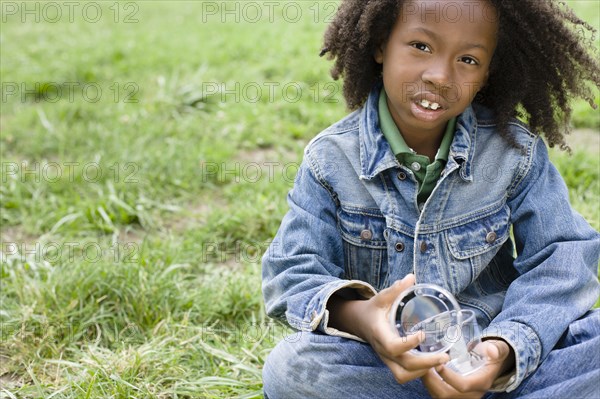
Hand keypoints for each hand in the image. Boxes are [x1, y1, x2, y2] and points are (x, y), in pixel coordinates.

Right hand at [328, 274, 449, 383]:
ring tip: (440, 362)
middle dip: (426, 364)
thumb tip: (411, 277)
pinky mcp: (392, 363)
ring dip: (423, 372)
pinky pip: (404, 376)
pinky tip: (433, 364)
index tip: (423, 334)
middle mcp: (383, 350)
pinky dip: (420, 374)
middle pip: (404, 366)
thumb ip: (395, 289)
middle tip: (445, 356)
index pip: (393, 346)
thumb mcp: (381, 297)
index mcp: (380, 333)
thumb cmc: (373, 309)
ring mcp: (387, 359)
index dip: (408, 344)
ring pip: (403, 376)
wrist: (360, 322)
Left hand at [422, 339, 514, 397]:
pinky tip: (424, 372)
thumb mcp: (498, 349)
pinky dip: (430, 385)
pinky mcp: (455, 395)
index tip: (437, 364)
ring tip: (421, 367)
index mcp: (481, 382)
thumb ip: (496, 349)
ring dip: (428, 383)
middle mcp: (472, 393)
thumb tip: (491, 349)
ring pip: (440, 396)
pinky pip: (439, 394)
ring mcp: (463, 396)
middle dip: (432, 381)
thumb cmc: (493, 354)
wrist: (493, 364)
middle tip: (422, 365)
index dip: (448, 377)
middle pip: (447, 394)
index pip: (463, 385)